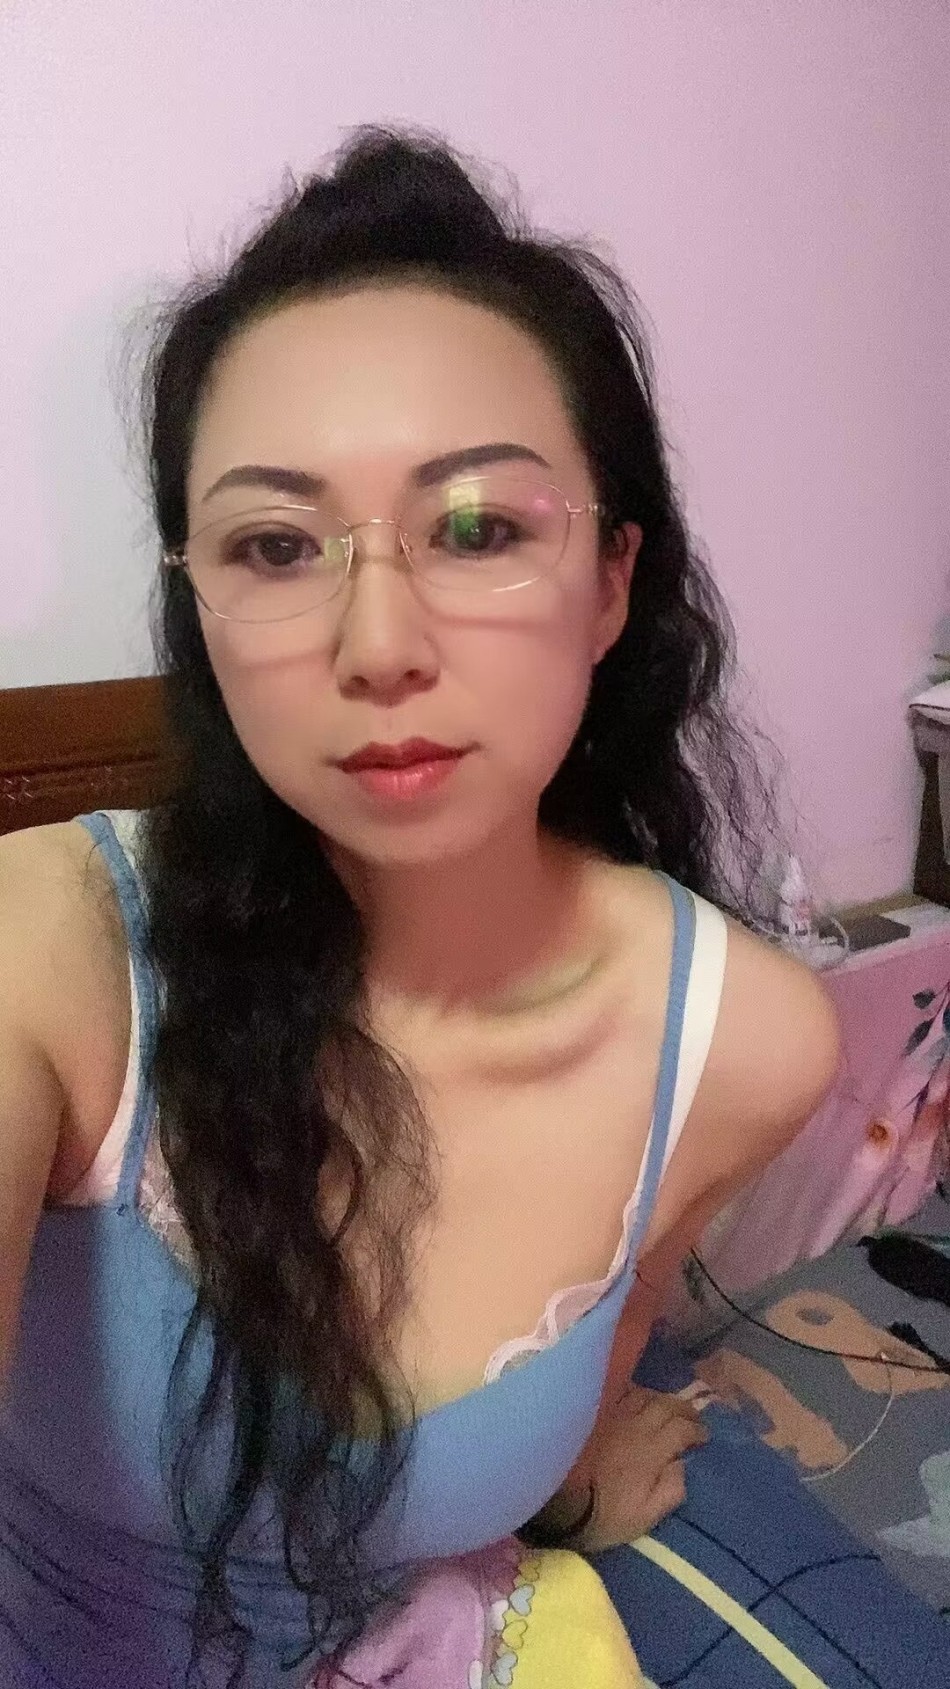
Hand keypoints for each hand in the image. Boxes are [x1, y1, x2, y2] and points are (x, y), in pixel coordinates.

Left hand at [575, 1384, 709, 1551]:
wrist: (559, 1501)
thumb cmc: (605, 1514)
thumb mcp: (645, 1516)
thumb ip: (670, 1490)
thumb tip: (683, 1465)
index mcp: (652, 1451)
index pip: (682, 1430)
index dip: (697, 1431)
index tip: (704, 1437)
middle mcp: (636, 1426)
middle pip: (666, 1405)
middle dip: (684, 1409)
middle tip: (693, 1417)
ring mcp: (613, 1416)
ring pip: (644, 1395)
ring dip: (661, 1398)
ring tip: (668, 1407)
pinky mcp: (595, 1414)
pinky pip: (619, 1394)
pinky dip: (634, 1393)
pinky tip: (637, 1399)